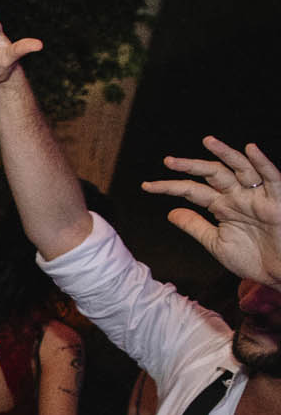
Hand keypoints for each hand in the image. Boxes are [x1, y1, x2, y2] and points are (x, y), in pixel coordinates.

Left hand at [143, 138, 280, 285]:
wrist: (279, 273)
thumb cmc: (253, 259)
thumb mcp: (216, 243)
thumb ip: (195, 226)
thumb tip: (170, 212)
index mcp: (222, 206)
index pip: (192, 191)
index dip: (170, 187)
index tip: (146, 186)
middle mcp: (239, 197)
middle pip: (213, 174)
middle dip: (191, 166)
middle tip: (168, 161)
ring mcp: (258, 197)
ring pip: (241, 169)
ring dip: (226, 154)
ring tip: (208, 141)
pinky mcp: (278, 201)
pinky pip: (272, 178)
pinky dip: (262, 163)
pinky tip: (250, 149)